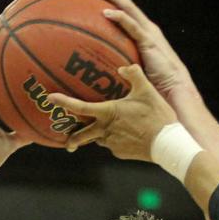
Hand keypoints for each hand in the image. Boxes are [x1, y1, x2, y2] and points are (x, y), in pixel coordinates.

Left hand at [45, 64, 177, 159]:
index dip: (64, 101)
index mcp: (108, 113)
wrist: (168, 145)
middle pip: (81, 135)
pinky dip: (115, 141)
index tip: (51, 98)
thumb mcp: (148, 90)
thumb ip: (134, 74)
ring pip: (99, 139)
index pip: (80, 106)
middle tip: (67, 140)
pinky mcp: (121, 153)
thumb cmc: (157, 116)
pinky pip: (113, 146)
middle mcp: (105, 130)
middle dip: (72, 138)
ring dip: (98, 136)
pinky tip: (126, 137)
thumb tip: (123, 66)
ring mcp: (112, 144)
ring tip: (105, 132)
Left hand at [86, 0, 193, 99]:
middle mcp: (147, 28)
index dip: (111, 1)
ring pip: (128, 8)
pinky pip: (132, 26)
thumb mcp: (136, 71)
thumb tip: (102, 70)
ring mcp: (148, 33)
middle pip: (125, 3)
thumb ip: (123, 65)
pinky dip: (119, 17)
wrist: (175, 88)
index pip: (126, 11)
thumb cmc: (156, 84)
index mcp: (144, 32)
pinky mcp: (149, 41)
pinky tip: (105, 13)